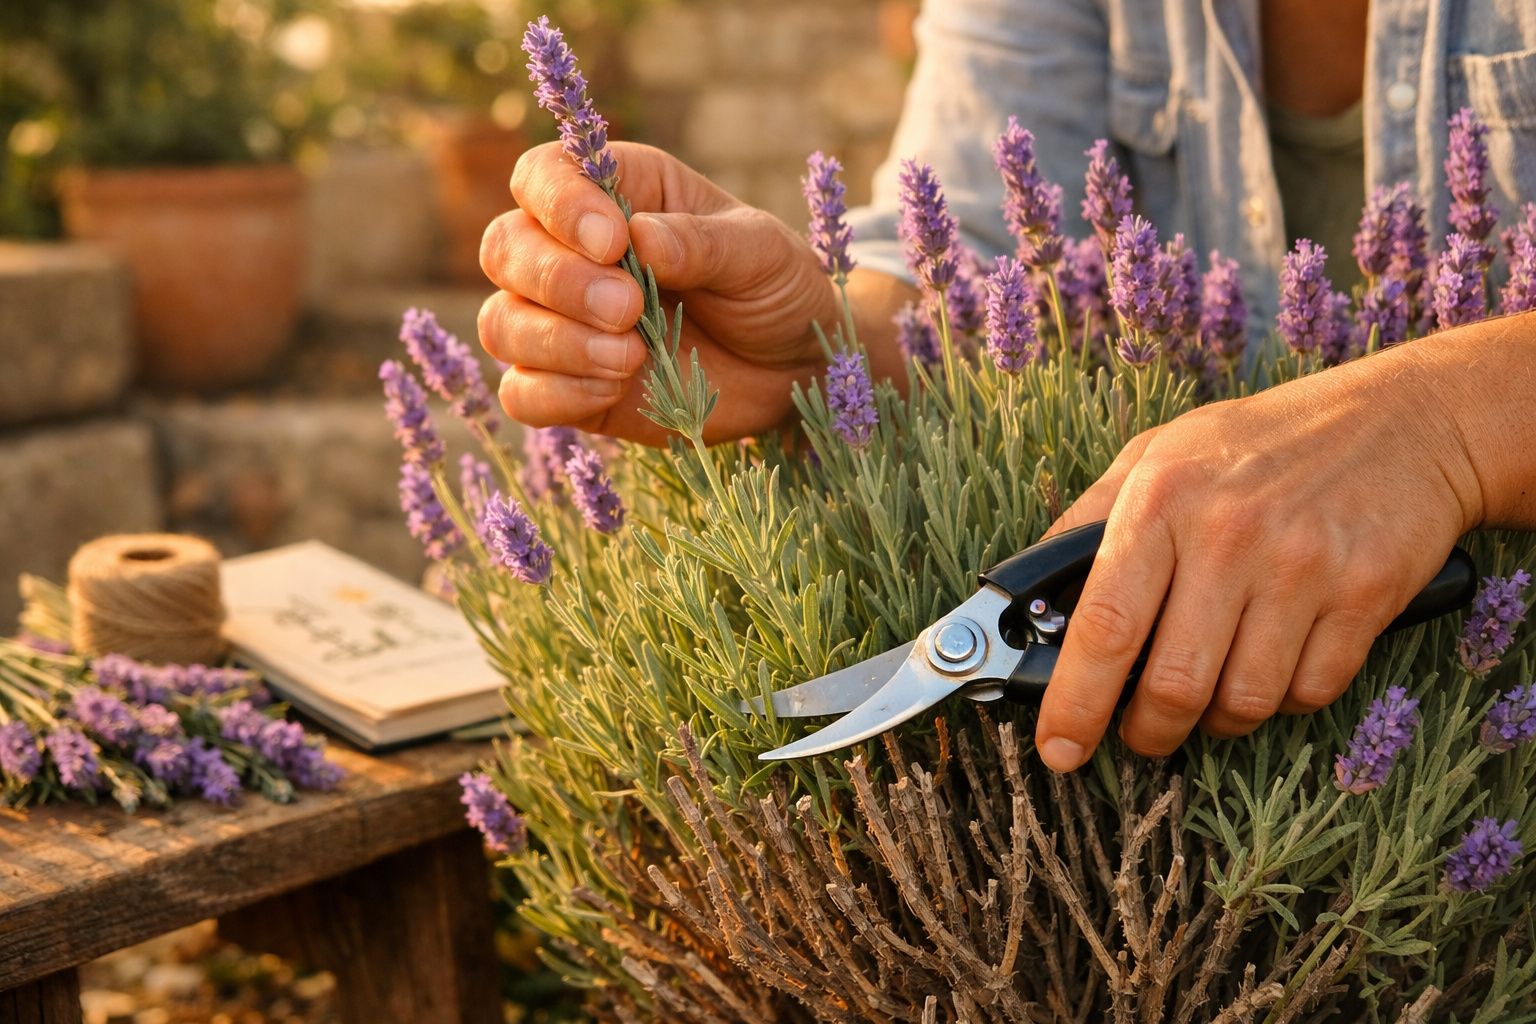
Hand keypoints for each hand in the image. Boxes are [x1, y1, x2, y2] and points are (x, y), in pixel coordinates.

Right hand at [479, 141, 837, 443]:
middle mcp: (573, 252)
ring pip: (501, 323)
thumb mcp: (760, 253)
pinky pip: (521, 394)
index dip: (559, 204)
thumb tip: (640, 238)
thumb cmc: (777, 288)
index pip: (543, 176)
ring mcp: (564, 323)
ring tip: (632, 357)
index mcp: (618, 192)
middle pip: (506, 248)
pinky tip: (613, 389)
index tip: (613, 242)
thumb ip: (702, 243)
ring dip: (556, 342)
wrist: (795, 367)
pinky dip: (556, 394)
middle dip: (559, 281)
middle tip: (629, 310)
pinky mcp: (569, 386)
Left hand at [1032, 350, 1484, 771]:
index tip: (1059, 747)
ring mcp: (1302, 567)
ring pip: (1242, 703)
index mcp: (1163, 499)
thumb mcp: (1160, 452)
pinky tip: (1276, 661)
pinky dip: (1284, 697)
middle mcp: (1229, 535)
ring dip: (1218, 719)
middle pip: (1173, 686)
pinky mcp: (1366, 595)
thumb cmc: (1264, 441)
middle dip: (1147, 731)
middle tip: (1142, 731)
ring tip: (1211, 688)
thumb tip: (1032, 597)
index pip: (1105, 625)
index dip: (1074, 702)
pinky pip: (1309, 692)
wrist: (1406, 418)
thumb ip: (1090, 520)